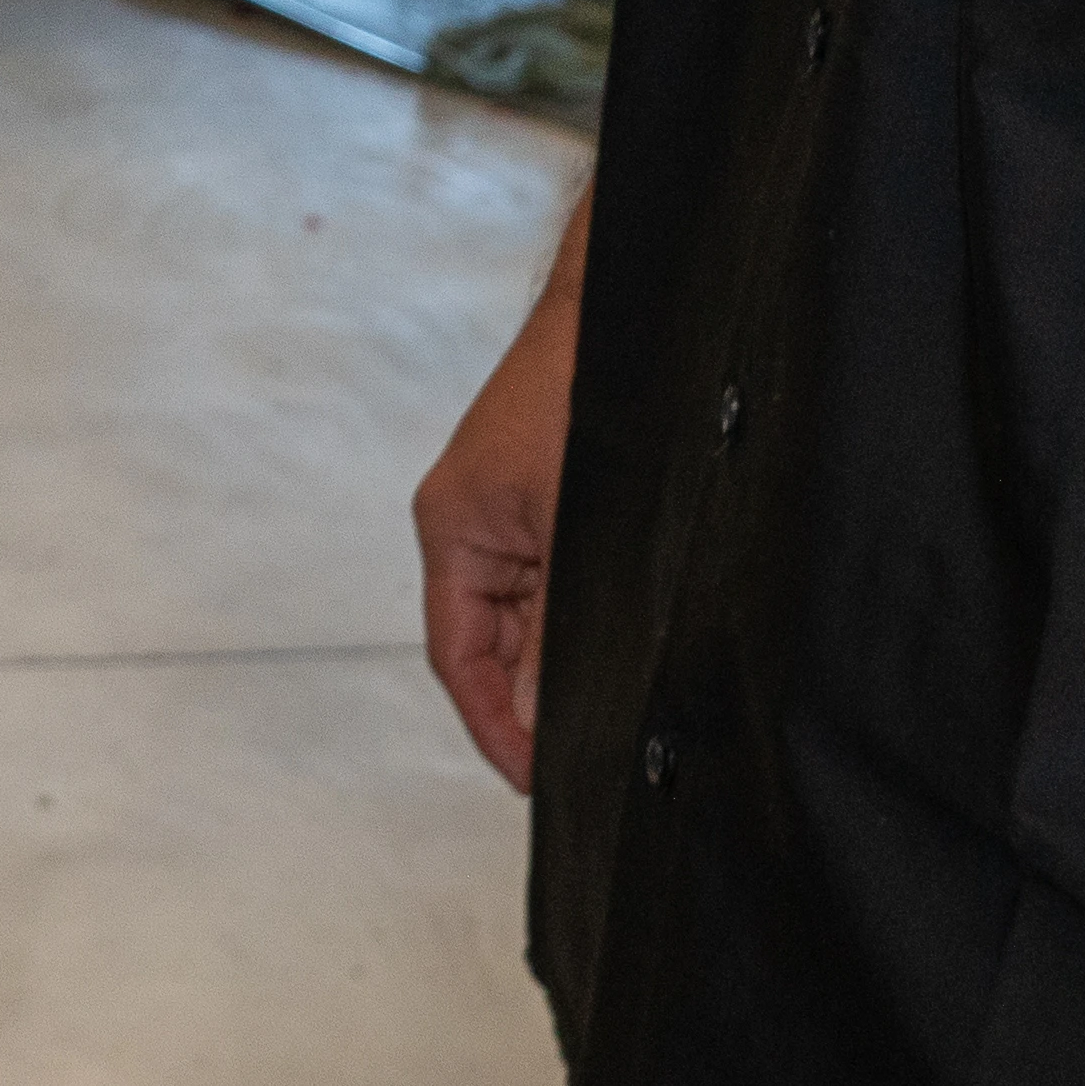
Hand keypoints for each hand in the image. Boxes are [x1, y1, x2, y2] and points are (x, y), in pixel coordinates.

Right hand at [414, 230, 581, 790]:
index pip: (458, 658)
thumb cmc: (584, 388)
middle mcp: (475, 525)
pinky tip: (629, 637)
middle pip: (494, 644)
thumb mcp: (572, 532)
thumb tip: (537, 714)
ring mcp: (516, 510)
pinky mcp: (557, 497)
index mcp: (453, 530)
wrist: (630, 306)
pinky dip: (588, 615)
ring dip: (566, 658)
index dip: (495, 727)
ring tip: (615, 703)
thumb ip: (555, 628)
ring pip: (534, 617)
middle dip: (534, 699)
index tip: (536, 779)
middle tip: (588, 755)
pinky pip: (562, 580)